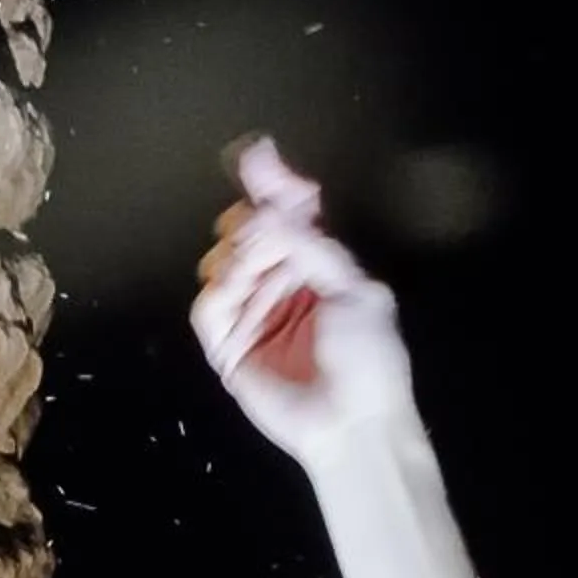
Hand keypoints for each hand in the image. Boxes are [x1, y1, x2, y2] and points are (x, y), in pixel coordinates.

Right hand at [190, 136, 416, 464]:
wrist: (354, 422)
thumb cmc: (369, 358)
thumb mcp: (355, 288)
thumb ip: (313, 244)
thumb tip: (270, 206)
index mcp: (316, 264)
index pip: (286, 214)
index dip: (272, 183)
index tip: (256, 155)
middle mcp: (280, 282)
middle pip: (246, 230)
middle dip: (250, 220)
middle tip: (262, 226)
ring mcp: (252, 314)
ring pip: (221, 262)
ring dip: (237, 256)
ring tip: (258, 268)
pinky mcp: (228, 348)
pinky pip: (208, 308)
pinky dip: (219, 291)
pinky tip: (238, 289)